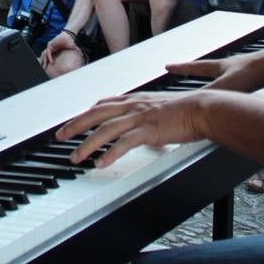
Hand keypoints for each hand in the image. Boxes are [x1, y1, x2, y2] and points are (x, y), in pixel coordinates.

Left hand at [38, 31, 76, 68]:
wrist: (69, 36)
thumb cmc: (70, 41)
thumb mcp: (72, 49)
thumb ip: (75, 52)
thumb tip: (82, 56)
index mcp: (54, 49)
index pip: (49, 56)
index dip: (47, 61)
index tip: (47, 67)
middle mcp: (51, 48)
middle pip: (45, 55)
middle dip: (44, 62)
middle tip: (43, 68)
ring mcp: (50, 46)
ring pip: (45, 54)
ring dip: (44, 60)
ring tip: (45, 66)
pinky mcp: (50, 44)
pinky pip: (48, 51)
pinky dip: (49, 56)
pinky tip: (51, 61)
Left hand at [57, 90, 206, 168]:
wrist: (203, 109)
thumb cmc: (185, 110)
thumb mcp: (159, 107)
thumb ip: (144, 114)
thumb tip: (137, 127)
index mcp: (135, 99)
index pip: (102, 103)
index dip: (85, 112)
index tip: (73, 121)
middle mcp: (133, 105)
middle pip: (96, 114)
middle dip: (75, 125)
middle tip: (60, 136)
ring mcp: (139, 117)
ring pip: (105, 129)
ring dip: (87, 144)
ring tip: (75, 157)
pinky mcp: (148, 130)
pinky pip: (124, 143)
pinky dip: (110, 154)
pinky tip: (101, 164)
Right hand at [165, 53, 263, 92]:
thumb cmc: (252, 74)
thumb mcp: (224, 87)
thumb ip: (207, 98)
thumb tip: (189, 107)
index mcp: (219, 66)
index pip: (194, 67)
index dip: (181, 68)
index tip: (169, 66)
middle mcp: (229, 66)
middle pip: (209, 70)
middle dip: (198, 74)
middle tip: (188, 75)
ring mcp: (243, 71)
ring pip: (226, 78)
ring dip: (219, 84)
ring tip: (215, 92)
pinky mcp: (256, 78)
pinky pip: (242, 86)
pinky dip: (237, 93)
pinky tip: (241, 100)